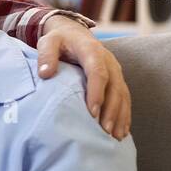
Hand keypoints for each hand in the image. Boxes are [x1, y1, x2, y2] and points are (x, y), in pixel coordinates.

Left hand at [36, 15, 131, 139]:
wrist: (73, 33)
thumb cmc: (58, 41)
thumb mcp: (48, 42)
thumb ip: (46, 55)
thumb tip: (45, 73)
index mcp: (91, 50)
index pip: (98, 72)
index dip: (97, 92)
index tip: (92, 112)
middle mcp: (108, 60)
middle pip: (114, 86)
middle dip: (111, 110)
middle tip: (104, 131)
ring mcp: (115, 70)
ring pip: (122, 94)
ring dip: (120, 116)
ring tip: (115, 137)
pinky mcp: (117, 79)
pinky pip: (125, 97)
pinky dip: (124, 115)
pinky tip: (122, 132)